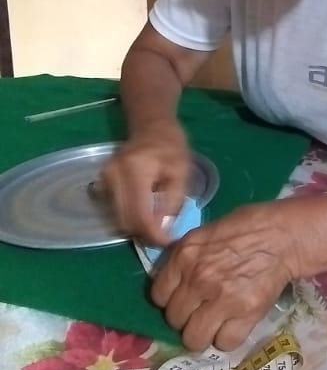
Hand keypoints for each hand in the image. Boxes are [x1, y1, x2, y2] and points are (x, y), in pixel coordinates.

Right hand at [101, 119, 191, 245]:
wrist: (151, 127)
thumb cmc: (171, 147)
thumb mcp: (181, 172)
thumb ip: (172, 202)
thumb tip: (162, 229)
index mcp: (134, 169)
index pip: (139, 213)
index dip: (153, 234)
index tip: (169, 242)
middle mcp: (113, 175)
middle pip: (125, 220)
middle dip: (145, 234)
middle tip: (165, 237)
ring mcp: (103, 179)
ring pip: (117, 219)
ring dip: (137, 229)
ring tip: (157, 226)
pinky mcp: (101, 183)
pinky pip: (114, 211)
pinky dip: (130, 219)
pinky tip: (146, 214)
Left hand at [150, 202, 302, 351]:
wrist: (285, 235)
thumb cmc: (247, 226)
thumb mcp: (205, 233)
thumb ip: (186, 258)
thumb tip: (174, 280)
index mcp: (184, 256)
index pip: (158, 296)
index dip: (170, 299)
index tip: (182, 298)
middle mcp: (198, 280)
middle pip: (174, 320)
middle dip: (186, 318)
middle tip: (201, 311)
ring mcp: (221, 300)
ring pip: (194, 339)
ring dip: (203, 334)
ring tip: (214, 325)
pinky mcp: (246, 314)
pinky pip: (224, 343)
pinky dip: (228, 338)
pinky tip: (234, 325)